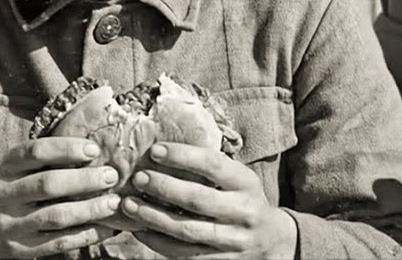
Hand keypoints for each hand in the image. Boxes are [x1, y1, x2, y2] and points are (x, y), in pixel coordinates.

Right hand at [0, 137, 121, 257]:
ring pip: (57, 215)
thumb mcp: (9, 169)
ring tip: (114, 202)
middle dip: (85, 179)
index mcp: (0, 168)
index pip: (35, 151)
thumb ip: (38, 158)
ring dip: (90, 208)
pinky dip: (87, 234)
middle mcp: (2, 195)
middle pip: (49, 184)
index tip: (93, 149)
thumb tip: (90, 148)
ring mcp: (10, 225)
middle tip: (111, 175)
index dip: (67, 148)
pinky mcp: (20, 250)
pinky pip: (59, 242)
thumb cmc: (3, 191)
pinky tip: (106, 227)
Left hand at [120, 143, 296, 258]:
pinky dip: (158, 242)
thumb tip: (163, 152)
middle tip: (139, 178)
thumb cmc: (244, 200)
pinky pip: (184, 254)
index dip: (183, 156)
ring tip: (130, 204)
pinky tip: (140, 229)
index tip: (156, 150)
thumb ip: (212, 168)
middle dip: (164, 188)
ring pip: (187, 230)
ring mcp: (232, 240)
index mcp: (246, 184)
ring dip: (154, 217)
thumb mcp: (239, 179)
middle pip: (198, 199)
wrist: (271, 241)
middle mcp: (243, 212)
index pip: (213, 165)